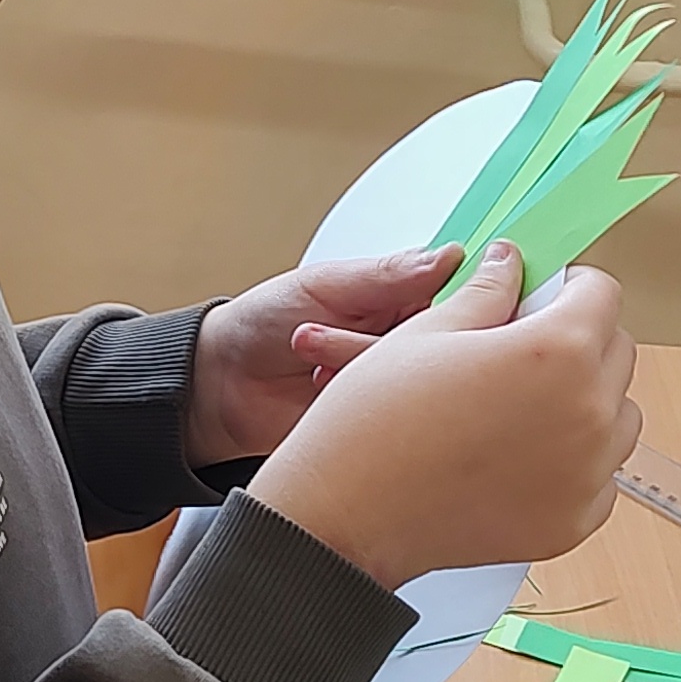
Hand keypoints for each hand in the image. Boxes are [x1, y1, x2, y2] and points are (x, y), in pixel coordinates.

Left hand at [184, 247, 463, 465]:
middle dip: (390, 338)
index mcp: (400, 298)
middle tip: (344, 331)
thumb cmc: (262, 323)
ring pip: (417, 381)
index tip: (444, 301)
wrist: (219, 386)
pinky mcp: (378, 425)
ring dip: (357, 363)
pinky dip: (356, 402)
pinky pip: (393, 420)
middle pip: (444, 344)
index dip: (461, 299)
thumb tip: (450, 256)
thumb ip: (388, 275)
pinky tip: (320, 386)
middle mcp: (404, 342)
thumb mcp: (324, 286)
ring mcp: (393, 386)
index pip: (457, 296)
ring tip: (310, 351)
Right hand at [245, 245, 641, 589]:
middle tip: (521, 351)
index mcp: (558, 351)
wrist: (346, 513)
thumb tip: (509, 265)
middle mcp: (587, 412)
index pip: (602, 294)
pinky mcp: (574, 520)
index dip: (567, 288)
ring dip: (585, 401)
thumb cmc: (375, 425)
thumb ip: (486, 290)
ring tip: (520, 407)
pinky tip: (518, 456)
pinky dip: (573, 461)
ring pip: (618, 416)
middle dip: (579, 340)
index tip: (542, 298)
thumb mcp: (427, 331)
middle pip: (617, 352)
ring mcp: (587, 473)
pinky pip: (600, 476)